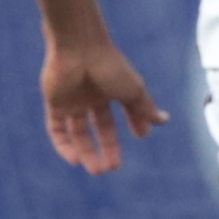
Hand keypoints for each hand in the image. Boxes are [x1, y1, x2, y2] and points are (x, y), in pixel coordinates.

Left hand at [41, 33, 166, 175]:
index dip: (134, 124)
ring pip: (78, 132)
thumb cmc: (110, 65)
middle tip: (112, 168)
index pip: (125, 111)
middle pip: (100, 127)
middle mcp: (92, 96)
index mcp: (113, 88)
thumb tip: (164, 121)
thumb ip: (145, 108)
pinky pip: (57, 129)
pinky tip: (74, 160)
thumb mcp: (133, 90)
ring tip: (96, 170)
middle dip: (107, 147)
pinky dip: (64, 145)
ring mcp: (73, 100)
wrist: (79, 48)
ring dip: (86, 152)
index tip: (141, 136)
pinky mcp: (55, 103)